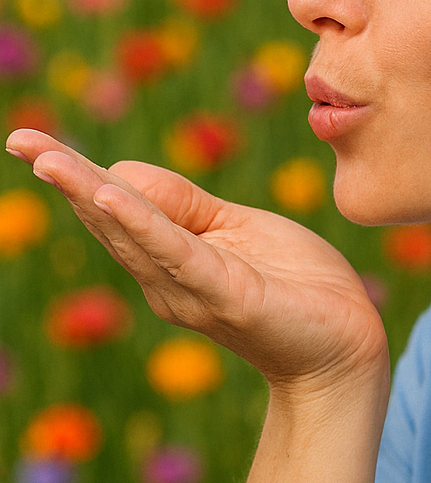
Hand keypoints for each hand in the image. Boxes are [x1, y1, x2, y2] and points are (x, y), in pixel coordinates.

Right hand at [5, 129, 388, 396]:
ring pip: (133, 232)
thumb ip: (188, 206)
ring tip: (47, 158)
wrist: (345, 343)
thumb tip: (123, 174)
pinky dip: (143, 223)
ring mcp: (193, 289)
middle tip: (19, 139)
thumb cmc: (296, 284)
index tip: (31, 142)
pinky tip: (111, 195)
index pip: (119, 205)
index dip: (83, 174)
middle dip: (67, 178)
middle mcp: (167, 279)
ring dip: (90, 193)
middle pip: (111, 218)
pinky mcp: (227, 295)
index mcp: (172, 258)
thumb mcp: (241, 228)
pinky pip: (179, 254)